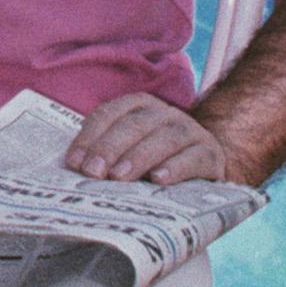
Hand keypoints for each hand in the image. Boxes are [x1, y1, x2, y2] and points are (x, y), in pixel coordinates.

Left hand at [63, 94, 241, 188]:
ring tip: (119, 177)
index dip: (90, 137)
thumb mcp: (129, 153)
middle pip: (134, 125)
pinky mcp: (210, 153)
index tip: (75, 162)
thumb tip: (77, 170)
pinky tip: (159, 179)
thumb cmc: (156, 162)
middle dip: (109, 148)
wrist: (205, 168)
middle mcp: (164, 113)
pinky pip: (193, 157)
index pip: (109, 114)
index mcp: (139, 106)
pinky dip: (175, 168)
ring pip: (164, 138)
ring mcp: (190, 131)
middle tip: (93, 172)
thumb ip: (106, 156)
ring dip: (138, 157)